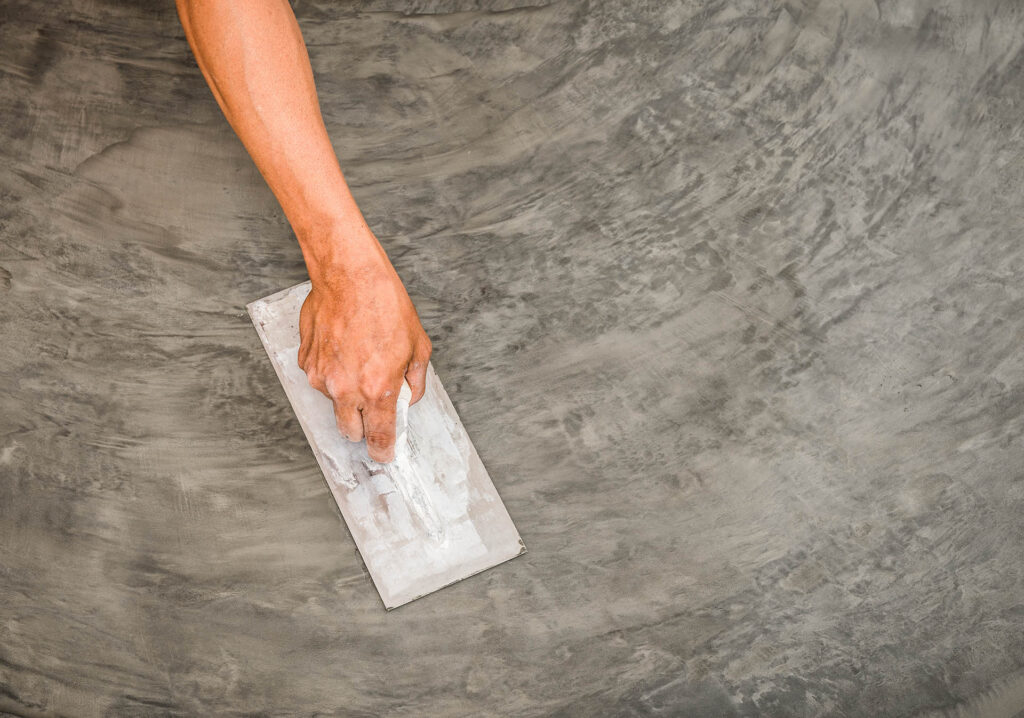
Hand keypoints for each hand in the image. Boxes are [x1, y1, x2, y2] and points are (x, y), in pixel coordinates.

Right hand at [297, 237, 431, 462]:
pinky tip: (343, 346)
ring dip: (345, 392)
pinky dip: (331, 370)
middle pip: (350, 431)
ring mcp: (321, 377)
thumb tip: (406, 399)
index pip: (379, 437)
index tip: (384, 455)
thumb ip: (413, 382)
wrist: (349, 275)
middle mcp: (345, 388)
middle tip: (372, 408)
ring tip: (358, 358)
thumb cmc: (385, 305)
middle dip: (362, 426)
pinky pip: (320, 378)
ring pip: (333, 402)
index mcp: (377, 389)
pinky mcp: (306, 362)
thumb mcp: (417, 346)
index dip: (383, 451)